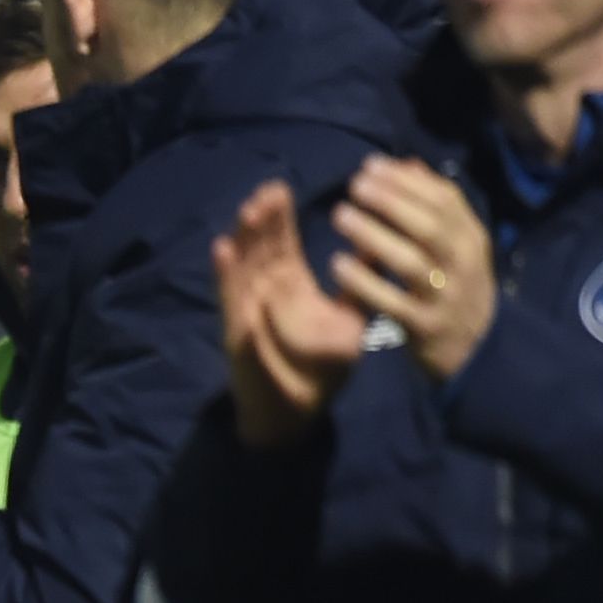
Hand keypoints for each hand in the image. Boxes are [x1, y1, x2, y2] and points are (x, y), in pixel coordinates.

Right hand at [213, 182, 368, 445]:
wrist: (296, 414)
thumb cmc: (321, 370)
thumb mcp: (350, 321)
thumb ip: (360, 284)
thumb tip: (379, 246)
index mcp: (289, 285)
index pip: (281, 244)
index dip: (279, 218)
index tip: (279, 188)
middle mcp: (264, 292)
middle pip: (260, 249)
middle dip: (262, 220)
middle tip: (267, 190)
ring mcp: (248, 310)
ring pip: (243, 266)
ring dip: (244, 239)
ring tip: (249, 211)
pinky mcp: (237, 331)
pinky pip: (230, 299)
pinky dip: (226, 275)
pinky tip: (222, 249)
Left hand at [324, 155, 494, 378]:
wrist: (477, 348)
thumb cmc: (455, 285)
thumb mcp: (457, 245)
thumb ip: (435, 207)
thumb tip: (407, 163)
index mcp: (471, 237)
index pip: (445, 199)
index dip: (406, 180)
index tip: (370, 166)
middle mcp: (463, 264)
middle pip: (429, 226)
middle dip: (390, 201)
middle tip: (354, 186)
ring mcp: (445, 296)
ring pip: (410, 262)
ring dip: (372, 236)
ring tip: (339, 216)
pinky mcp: (424, 326)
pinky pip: (392, 302)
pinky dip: (365, 282)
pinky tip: (338, 264)